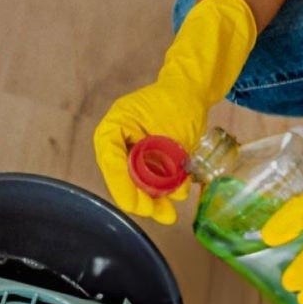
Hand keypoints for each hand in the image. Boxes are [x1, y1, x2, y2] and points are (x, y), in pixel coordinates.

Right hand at [93, 0, 257, 224]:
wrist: (191, 89)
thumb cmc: (181, 101)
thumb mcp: (176, 129)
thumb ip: (172, 160)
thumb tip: (175, 193)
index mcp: (116, 125)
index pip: (110, 158)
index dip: (121, 185)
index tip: (136, 204)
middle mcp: (117, 140)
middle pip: (121, 176)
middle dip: (141, 198)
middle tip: (160, 213)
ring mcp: (129, 150)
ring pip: (134, 183)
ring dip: (153, 198)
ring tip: (170, 212)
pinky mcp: (143, 158)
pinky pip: (148, 179)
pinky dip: (162, 189)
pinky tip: (178, 192)